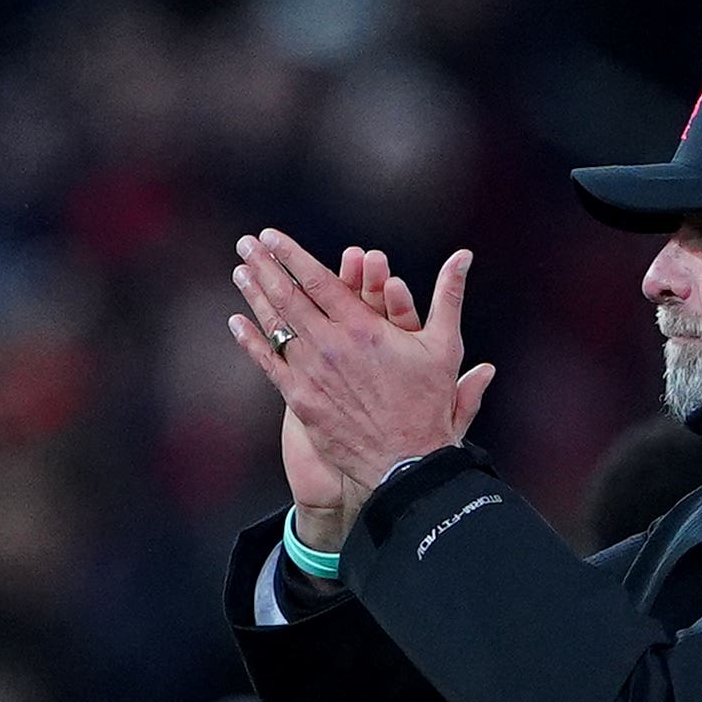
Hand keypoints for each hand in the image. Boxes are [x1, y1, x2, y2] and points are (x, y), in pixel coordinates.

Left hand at [228, 231, 496, 536]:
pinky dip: (251, 341)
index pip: (318, 279)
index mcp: (363, 327)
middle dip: (264, 266)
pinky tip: (238, 322)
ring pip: (275, 325)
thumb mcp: (445, 346)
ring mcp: (311, 373)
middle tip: (246, 244)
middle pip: (288, 296)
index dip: (291, 254)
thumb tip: (463, 256)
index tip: (272, 236)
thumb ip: (449, 295)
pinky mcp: (301, 400)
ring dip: (255, 295)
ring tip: (240, 271)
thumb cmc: (429, 406)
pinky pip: (269, 364)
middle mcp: (331, 345)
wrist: (407, 465)